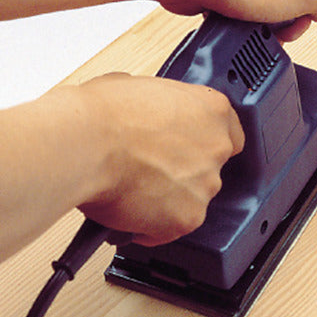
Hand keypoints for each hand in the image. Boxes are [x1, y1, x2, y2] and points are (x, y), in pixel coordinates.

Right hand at [77, 73, 244, 245]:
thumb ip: (160, 108)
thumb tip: (146, 115)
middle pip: (209, 168)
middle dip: (184, 172)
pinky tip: (130, 213)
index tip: (191, 149)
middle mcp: (216, 148)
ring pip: (191, 199)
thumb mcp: (138, 89)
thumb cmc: (103, 114)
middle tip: (151, 168)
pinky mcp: (187, 218)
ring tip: (133, 190)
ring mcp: (205, 185)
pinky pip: (172, 227)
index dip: (206, 144)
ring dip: (169, 199)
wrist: (85, 144)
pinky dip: (153, 226)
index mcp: (211, 110)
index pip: (230, 133)